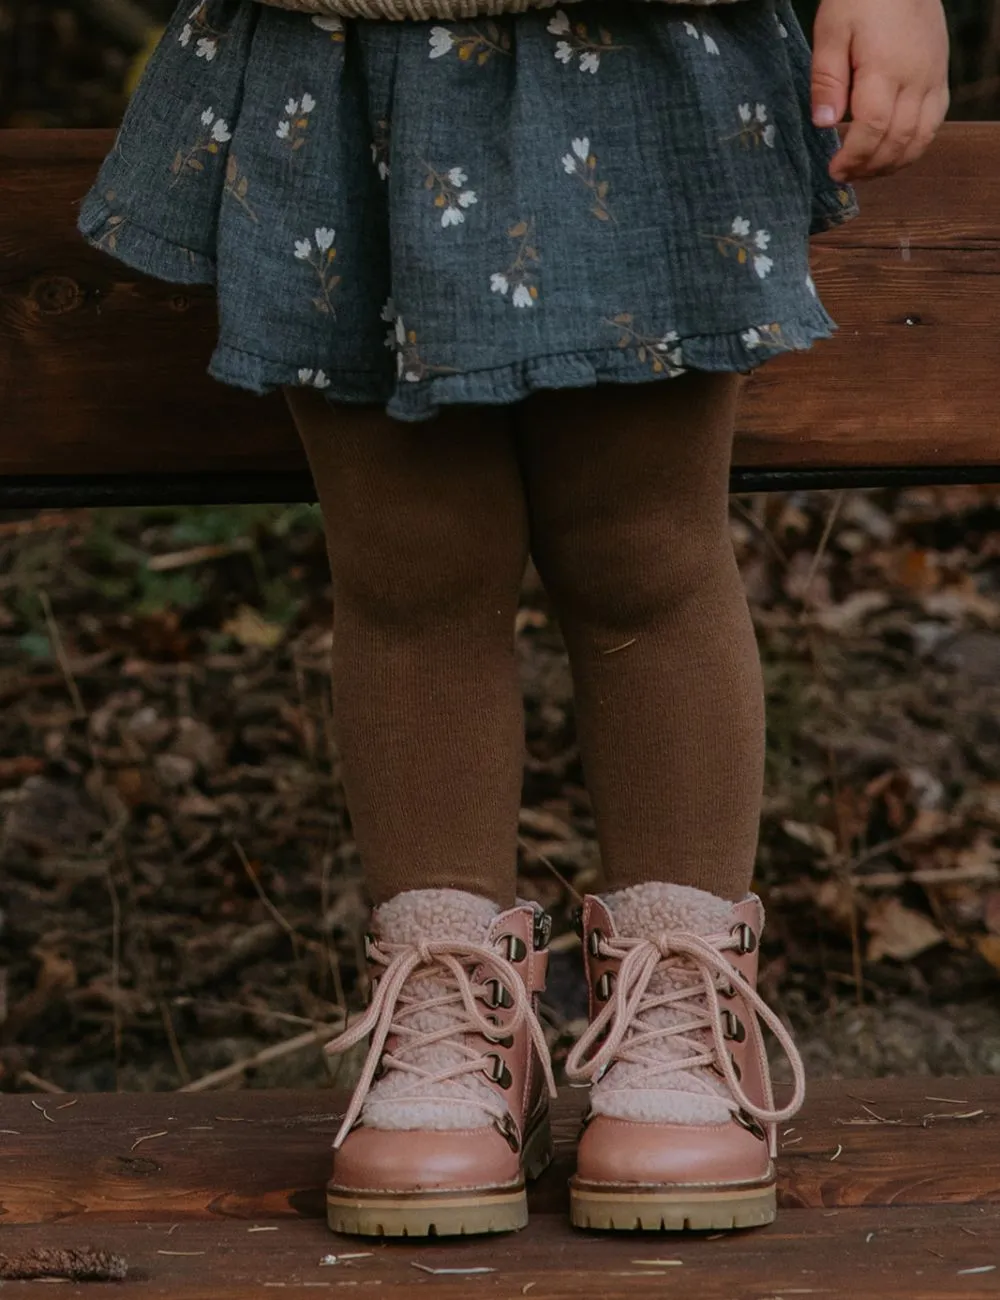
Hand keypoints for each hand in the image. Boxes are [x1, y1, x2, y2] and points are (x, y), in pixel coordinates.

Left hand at [810, 0, 949, 182]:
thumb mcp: (832, 31)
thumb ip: (827, 79)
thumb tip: (824, 125)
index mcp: (885, 68)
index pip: (872, 129)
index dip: (853, 158)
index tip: (833, 169)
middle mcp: (916, 79)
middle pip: (897, 140)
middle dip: (869, 167)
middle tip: (844, 175)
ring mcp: (933, 79)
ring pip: (920, 138)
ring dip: (892, 164)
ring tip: (865, 172)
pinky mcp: (941, 77)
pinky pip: (934, 123)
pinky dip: (914, 147)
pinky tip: (892, 154)